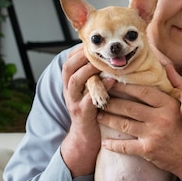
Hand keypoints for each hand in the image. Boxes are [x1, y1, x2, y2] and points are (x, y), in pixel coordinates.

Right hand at [61, 45, 114, 176]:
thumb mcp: (91, 90)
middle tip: (97, 48)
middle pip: (68, 68)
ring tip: (102, 62)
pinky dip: (100, 89)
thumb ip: (96, 76)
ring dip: (88, 70)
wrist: (86, 138)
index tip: (94, 42)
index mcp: (71, 83)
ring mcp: (74, 102)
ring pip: (75, 81)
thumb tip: (111, 57)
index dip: (79, 50)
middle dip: (81, 56)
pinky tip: (112, 81)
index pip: (70, 60)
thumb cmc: (94, 110)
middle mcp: (69, 91)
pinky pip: (88, 99)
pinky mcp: (83, 114)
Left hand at [97, 70, 181, 180]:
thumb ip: (177, 82)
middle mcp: (160, 118)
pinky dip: (113, 145)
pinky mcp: (148, 150)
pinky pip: (126, 146)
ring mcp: (153, 135)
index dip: (125, 86)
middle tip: (100, 98)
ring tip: (98, 114)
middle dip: (111, 102)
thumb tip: (166, 65)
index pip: (142, 91)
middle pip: (129, 107)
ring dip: (108, 119)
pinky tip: (104, 142)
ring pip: (124, 124)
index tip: (112, 82)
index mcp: (168, 104)